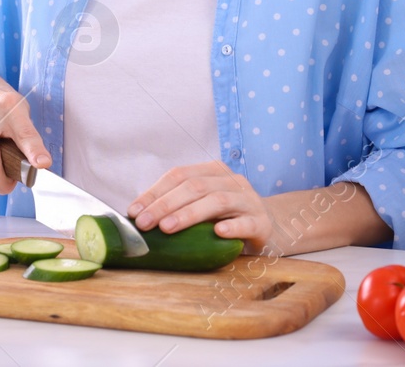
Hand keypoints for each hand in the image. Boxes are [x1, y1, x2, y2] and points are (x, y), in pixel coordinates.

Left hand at [127, 161, 273, 252]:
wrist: (270, 227)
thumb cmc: (227, 218)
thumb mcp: (203, 206)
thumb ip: (179, 205)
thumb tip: (138, 216)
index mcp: (214, 172)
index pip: (179, 175)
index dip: (155, 192)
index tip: (134, 211)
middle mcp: (232, 181)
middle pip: (195, 186)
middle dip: (165, 204)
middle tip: (144, 224)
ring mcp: (249, 201)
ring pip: (217, 201)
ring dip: (189, 214)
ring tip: (167, 228)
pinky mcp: (262, 223)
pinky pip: (247, 223)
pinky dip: (232, 226)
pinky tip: (218, 232)